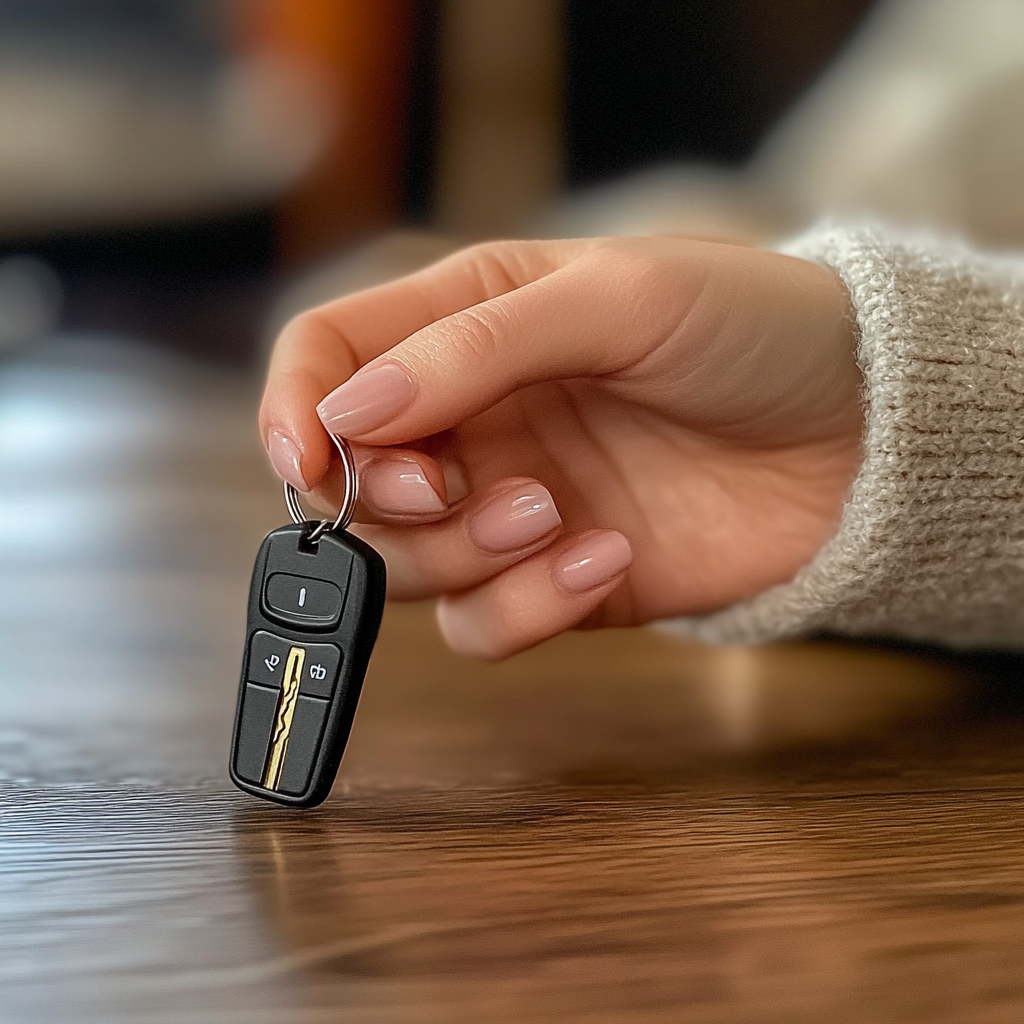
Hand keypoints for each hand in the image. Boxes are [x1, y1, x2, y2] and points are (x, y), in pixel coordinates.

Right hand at [260, 237, 861, 657]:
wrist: (858, 430)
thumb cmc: (749, 328)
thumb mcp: (619, 300)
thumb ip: (479, 348)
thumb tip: (349, 414)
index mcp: (466, 322)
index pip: (328, 358)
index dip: (295, 407)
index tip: (311, 459)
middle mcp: (473, 419)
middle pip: (351, 483)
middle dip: (384, 500)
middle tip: (452, 488)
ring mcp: (510, 504)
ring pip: (412, 565)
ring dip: (465, 552)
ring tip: (555, 513)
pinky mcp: (558, 580)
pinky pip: (488, 624)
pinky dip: (530, 605)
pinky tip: (608, 557)